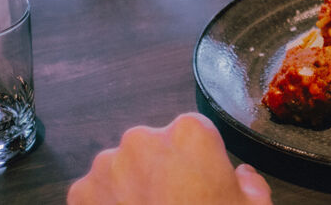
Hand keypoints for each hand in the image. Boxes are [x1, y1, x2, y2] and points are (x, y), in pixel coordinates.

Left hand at [67, 113, 272, 204]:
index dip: (199, 159)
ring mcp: (107, 166)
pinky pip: (97, 192)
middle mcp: (144, 139)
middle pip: (154, 147)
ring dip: (133, 185)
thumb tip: (241, 176)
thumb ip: (249, 183)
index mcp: (190, 133)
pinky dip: (108, 204)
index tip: (202, 180)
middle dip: (162, 169)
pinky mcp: (80, 193)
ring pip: (123, 168)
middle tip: (176, 202)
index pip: (195, 132)